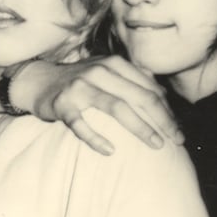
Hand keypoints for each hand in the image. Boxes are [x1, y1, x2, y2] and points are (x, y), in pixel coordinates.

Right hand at [18, 55, 183, 155]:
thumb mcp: (107, 73)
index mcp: (115, 65)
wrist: (37, 81)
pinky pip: (81, 124)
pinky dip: (96, 138)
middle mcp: (100, 72)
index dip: (168, 111)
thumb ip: (133, 80)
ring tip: (156, 145)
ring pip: (116, 107)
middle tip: (176, 141)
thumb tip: (163, 95)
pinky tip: (110, 151)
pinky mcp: (62, 105)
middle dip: (162, 120)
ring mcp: (80, 88)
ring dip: (140, 127)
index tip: (178, 132)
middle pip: (139, 97)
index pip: (149, 89)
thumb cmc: (79, 82)